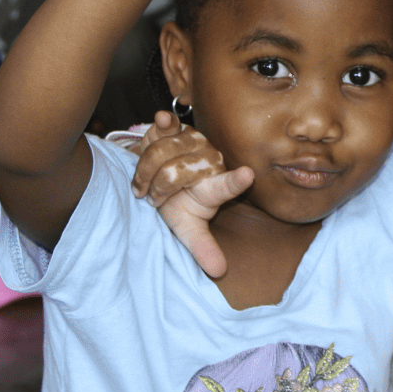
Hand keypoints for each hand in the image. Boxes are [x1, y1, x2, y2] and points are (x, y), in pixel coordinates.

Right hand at [131, 112, 251, 277]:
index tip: (247, 175)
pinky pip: (167, 126)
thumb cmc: (179, 205)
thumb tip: (219, 272)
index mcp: (214, 190)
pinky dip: (163, 123)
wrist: (161, 181)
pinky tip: (163, 119)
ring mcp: (195, 143)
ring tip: (146, 182)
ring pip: (162, 153)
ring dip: (145, 171)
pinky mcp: (177, 129)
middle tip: (154, 198)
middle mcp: (209, 162)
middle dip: (157, 189)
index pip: (226, 186)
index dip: (235, 181)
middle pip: (174, 173)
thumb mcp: (189, 228)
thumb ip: (203, 247)